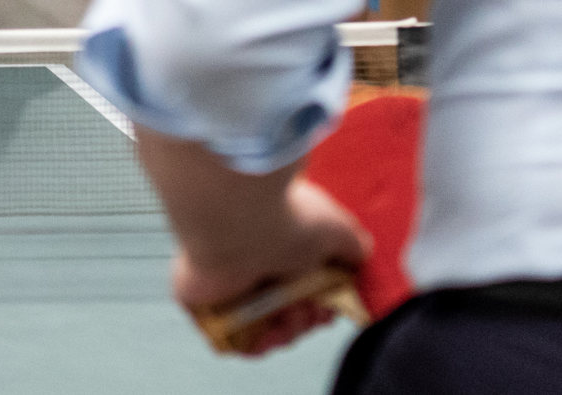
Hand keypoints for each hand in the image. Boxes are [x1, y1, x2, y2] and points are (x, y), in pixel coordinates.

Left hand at [172, 176, 372, 356]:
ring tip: (292, 312)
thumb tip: (359, 255)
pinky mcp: (202, 302)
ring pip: (263, 327)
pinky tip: (269, 331)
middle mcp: (249, 261)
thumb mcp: (337, 229)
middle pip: (285, 309)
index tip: (331, 307)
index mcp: (274, 242)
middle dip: (308, 319)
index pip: (299, 284)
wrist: (238, 221)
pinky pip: (230, 338)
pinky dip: (255, 344)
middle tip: (314, 310)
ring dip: (288, 330)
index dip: (321, 303)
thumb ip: (352, 245)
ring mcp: (224, 282)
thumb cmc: (284, 218)